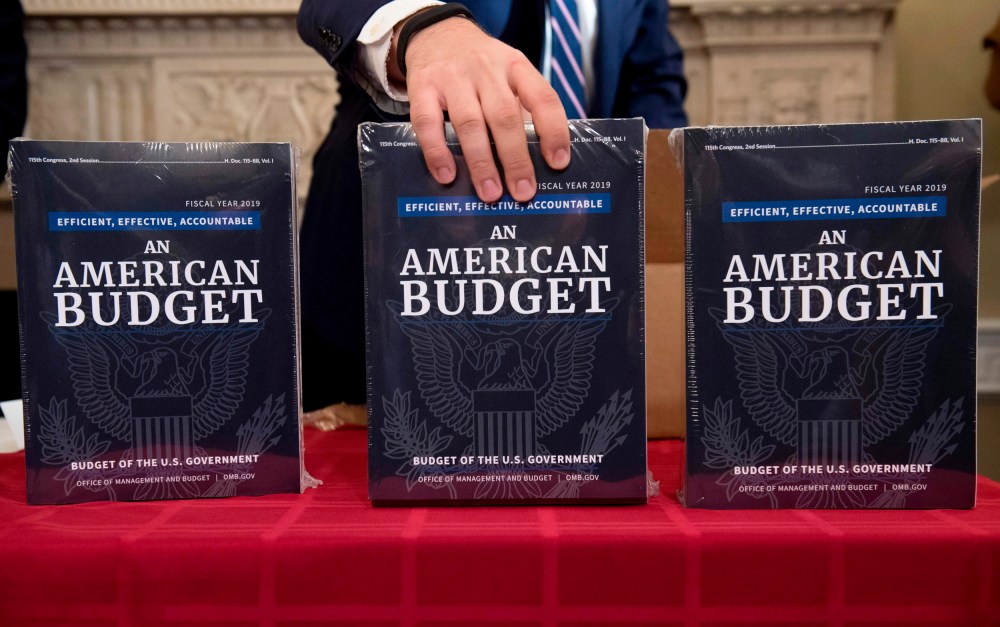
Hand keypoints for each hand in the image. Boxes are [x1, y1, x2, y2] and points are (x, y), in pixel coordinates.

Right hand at [390, 16, 570, 202]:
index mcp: (516, 66)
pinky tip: (447, 175)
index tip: (558, 163)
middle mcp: (486, 69)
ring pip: (470, 123)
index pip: (542, 97)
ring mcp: (452, 77)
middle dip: (516, 158)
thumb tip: (538, 164)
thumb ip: (521, 109)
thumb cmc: (480, 67)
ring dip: (481, 162)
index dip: (553, 131)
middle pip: (504, 116)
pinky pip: (428, 122)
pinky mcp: (422, 86)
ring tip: (490, 193)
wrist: (436, 33)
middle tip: (523, 192)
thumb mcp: (508, 75)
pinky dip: (437, 151)